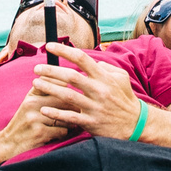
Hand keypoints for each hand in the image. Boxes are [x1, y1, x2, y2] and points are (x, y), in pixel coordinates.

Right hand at [0, 82, 76, 157]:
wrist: (10, 142)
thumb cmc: (26, 121)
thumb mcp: (30, 102)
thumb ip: (45, 90)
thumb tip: (67, 81)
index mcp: (32, 94)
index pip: (58, 84)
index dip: (68, 91)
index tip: (71, 98)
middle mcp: (32, 103)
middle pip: (65, 101)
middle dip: (74, 109)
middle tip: (76, 113)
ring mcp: (35, 118)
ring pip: (66, 117)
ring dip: (69, 122)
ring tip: (66, 124)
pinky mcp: (39, 132)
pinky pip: (63, 131)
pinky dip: (63, 134)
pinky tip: (57, 134)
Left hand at [28, 44, 147, 138]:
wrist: (135, 124)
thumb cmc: (125, 99)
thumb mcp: (122, 77)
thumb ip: (106, 67)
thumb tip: (93, 62)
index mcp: (104, 77)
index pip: (82, 58)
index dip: (64, 50)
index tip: (49, 46)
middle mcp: (99, 90)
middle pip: (71, 76)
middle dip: (51, 70)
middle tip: (36, 68)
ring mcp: (95, 107)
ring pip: (67, 96)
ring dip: (49, 89)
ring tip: (35, 84)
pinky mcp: (91, 123)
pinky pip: (70, 117)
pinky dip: (56, 113)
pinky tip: (43, 109)